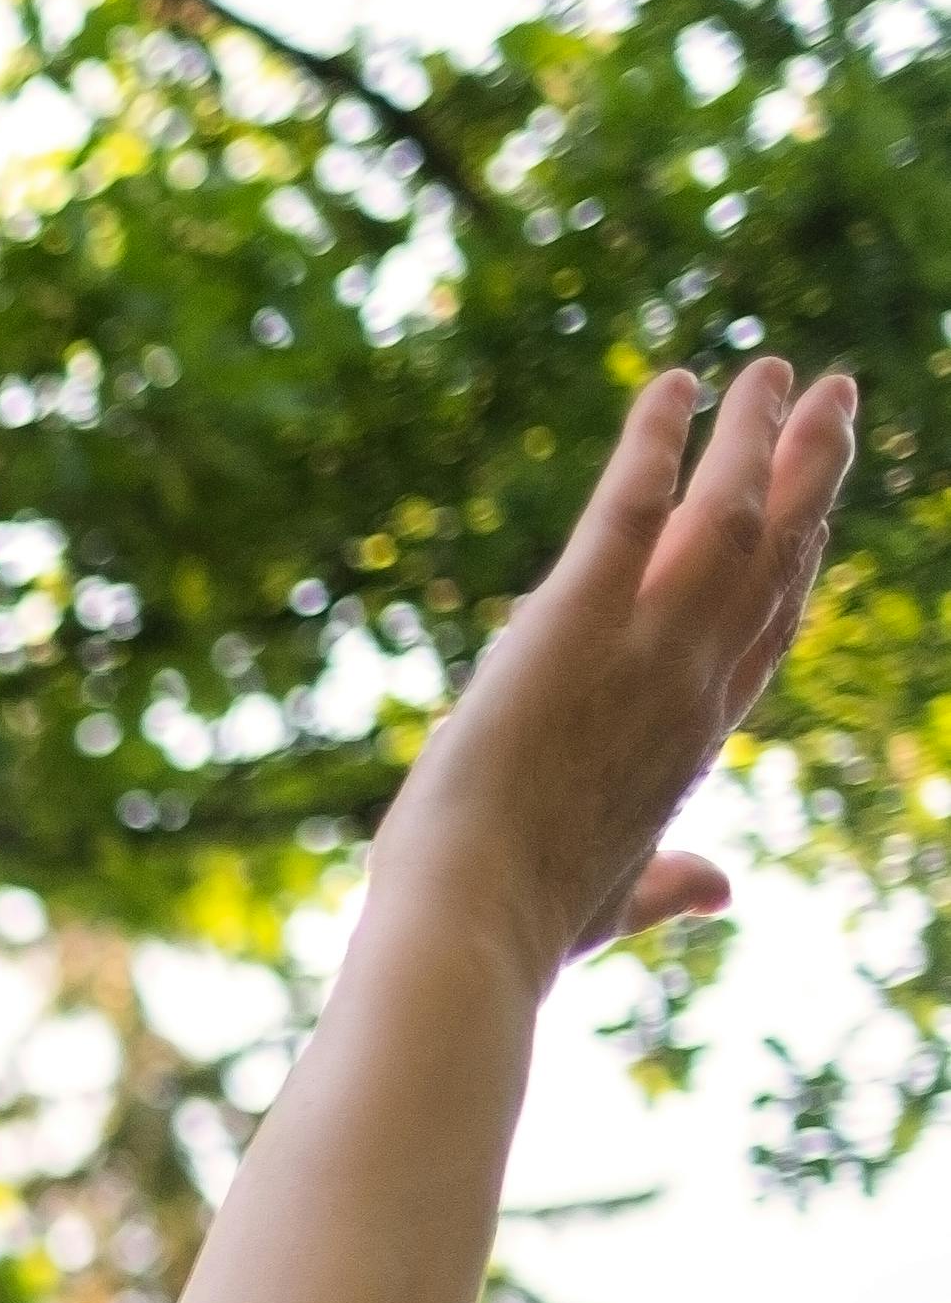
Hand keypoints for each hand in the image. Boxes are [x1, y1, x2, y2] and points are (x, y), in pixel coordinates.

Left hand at [376, 357, 858, 988]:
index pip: (766, 629)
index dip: (800, 558)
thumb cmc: (526, 926)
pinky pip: (625, 510)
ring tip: (778, 369)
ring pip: (728, 517)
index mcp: (696, 740)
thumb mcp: (618, 902)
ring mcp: (641, 651)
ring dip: (758, 435)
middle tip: (836, 393)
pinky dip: (653, 444)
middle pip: (775, 555)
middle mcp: (690, 684)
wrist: (466, 932)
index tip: (819, 503)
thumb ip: (672, 883)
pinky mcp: (568, 624)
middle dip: (811, 469)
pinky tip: (674, 385)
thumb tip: (720, 888)